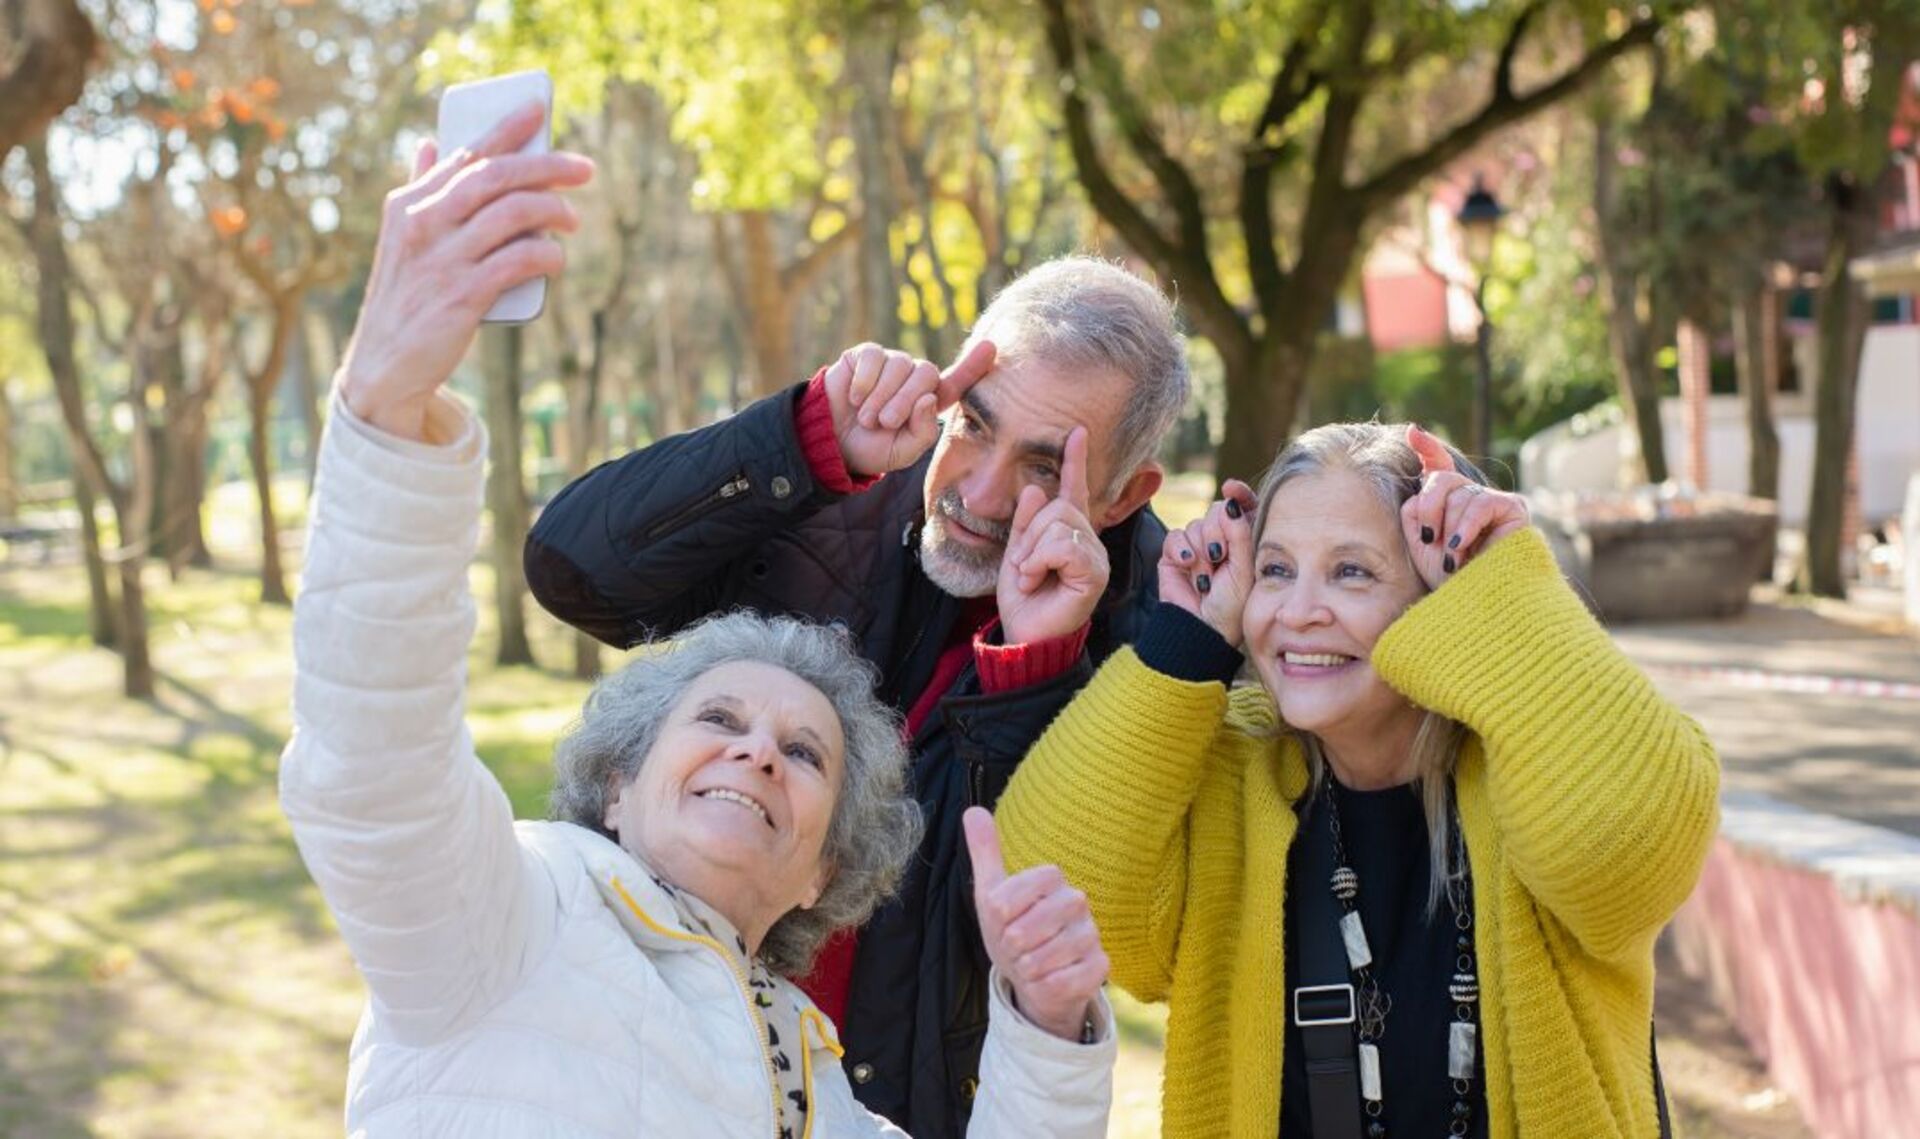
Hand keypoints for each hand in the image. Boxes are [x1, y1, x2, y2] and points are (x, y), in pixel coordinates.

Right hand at [336, 101, 594, 440]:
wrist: (385, 364)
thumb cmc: (405, 297)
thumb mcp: (402, 238)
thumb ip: (420, 191)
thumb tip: (428, 144)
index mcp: (409, 204)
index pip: (465, 153)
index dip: (505, 128)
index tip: (538, 108)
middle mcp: (423, 224)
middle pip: (495, 176)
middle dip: (546, 165)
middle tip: (584, 169)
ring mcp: (442, 259)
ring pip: (512, 214)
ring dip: (553, 211)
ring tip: (573, 220)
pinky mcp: (462, 296)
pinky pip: (518, 261)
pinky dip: (545, 254)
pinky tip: (557, 258)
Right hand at [824, 339, 996, 477]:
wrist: (831, 443)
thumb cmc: (871, 449)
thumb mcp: (902, 452)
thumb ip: (922, 432)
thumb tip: (929, 398)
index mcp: (929, 402)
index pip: (956, 382)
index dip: (973, 365)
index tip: (990, 347)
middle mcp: (914, 378)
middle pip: (926, 373)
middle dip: (904, 401)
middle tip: (884, 423)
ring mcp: (891, 363)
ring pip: (900, 364)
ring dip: (881, 396)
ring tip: (866, 417)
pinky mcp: (866, 355)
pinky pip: (874, 357)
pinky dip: (864, 381)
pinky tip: (855, 398)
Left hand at [964, 806, 1107, 1042]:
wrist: (1034, 977)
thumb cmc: (1013, 929)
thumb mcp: (991, 893)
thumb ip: (985, 852)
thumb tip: (973, 810)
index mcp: (1052, 879)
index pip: (1013, 895)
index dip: (1000, 915)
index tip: (1002, 921)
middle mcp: (1077, 901)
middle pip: (1025, 929)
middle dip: (1010, 946)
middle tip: (1014, 947)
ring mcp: (1091, 934)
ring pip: (1043, 958)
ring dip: (1026, 968)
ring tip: (1029, 964)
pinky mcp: (1100, 967)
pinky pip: (1063, 981)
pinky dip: (1044, 986)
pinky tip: (1046, 980)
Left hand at [996, 426, 1107, 644]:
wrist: (1025, 634)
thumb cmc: (1024, 599)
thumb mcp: (1016, 552)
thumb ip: (1025, 521)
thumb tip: (1033, 488)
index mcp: (1068, 533)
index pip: (1073, 491)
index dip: (1075, 461)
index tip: (1077, 432)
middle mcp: (1087, 540)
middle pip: (1058, 506)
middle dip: (1029, 533)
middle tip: (1023, 565)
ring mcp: (1094, 556)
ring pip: (1059, 523)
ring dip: (1031, 551)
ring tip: (1030, 575)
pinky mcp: (1094, 572)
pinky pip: (1064, 545)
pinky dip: (1040, 560)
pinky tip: (1036, 579)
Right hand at [1157, 479, 1257, 647]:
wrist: (1201, 628)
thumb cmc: (1230, 606)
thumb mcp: (1244, 569)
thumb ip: (1240, 534)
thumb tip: (1230, 501)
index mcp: (1244, 542)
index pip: (1243, 508)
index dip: (1239, 495)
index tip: (1232, 488)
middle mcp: (1220, 541)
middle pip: (1216, 511)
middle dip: (1218, 531)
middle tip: (1219, 556)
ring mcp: (1196, 547)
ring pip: (1196, 524)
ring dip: (1201, 549)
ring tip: (1206, 575)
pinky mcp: (1174, 555)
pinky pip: (1176, 536)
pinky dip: (1182, 549)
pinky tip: (1189, 566)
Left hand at [1401, 425, 1530, 589]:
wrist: (1473, 602)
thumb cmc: (1447, 578)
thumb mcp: (1420, 540)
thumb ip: (1416, 507)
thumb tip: (1423, 469)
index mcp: (1448, 503)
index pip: (1439, 467)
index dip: (1428, 448)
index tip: (1412, 432)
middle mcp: (1471, 497)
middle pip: (1441, 478)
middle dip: (1429, 507)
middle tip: (1430, 539)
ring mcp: (1493, 500)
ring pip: (1459, 493)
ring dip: (1449, 529)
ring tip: (1453, 558)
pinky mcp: (1514, 508)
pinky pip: (1481, 502)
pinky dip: (1467, 525)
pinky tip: (1462, 546)